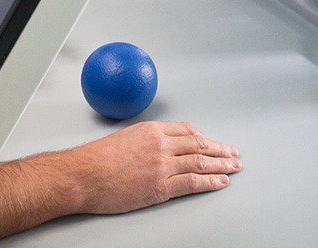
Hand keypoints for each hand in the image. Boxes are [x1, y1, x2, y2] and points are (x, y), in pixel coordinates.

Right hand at [67, 121, 240, 213]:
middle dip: (220, 150)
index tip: (213, 142)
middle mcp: (160, 145)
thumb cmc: (95, 159)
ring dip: (221, 165)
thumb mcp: (123, 138)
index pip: (187, 130)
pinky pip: (192, 183)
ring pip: (200, 163)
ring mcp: (162, 166)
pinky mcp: (160, 187)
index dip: (204, 138)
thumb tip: (155, 147)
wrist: (83, 175)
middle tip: (233, 153)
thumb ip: (144, 140)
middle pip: (199, 145)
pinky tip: (221, 182)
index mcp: (151, 130)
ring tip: (234, 167)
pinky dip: (210, 182)